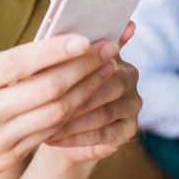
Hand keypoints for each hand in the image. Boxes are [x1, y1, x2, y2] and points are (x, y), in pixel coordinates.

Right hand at [0, 33, 116, 178]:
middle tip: (109, 51)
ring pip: (57, 113)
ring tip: (107, 72)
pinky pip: (49, 133)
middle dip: (84, 68)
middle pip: (47, 89)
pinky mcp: (8, 158)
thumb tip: (44, 48)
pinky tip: (87, 98)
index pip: (19, 64)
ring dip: (88, 91)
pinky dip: (73, 114)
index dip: (55, 50)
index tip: (84, 37)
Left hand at [43, 22, 141, 163]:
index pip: (106, 53)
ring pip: (104, 113)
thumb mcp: (57, 69)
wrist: (65, 129)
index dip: (87, 61)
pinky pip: (102, 134)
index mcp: (113, 54)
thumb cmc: (59, 91)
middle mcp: (129, 76)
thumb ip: (60, 54)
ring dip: (73, 120)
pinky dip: (75, 137)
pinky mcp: (128, 129)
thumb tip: (48, 40)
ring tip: (46, 123)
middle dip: (78, 94)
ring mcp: (132, 104)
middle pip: (112, 84)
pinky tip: (53, 138)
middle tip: (50, 102)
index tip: (64, 67)